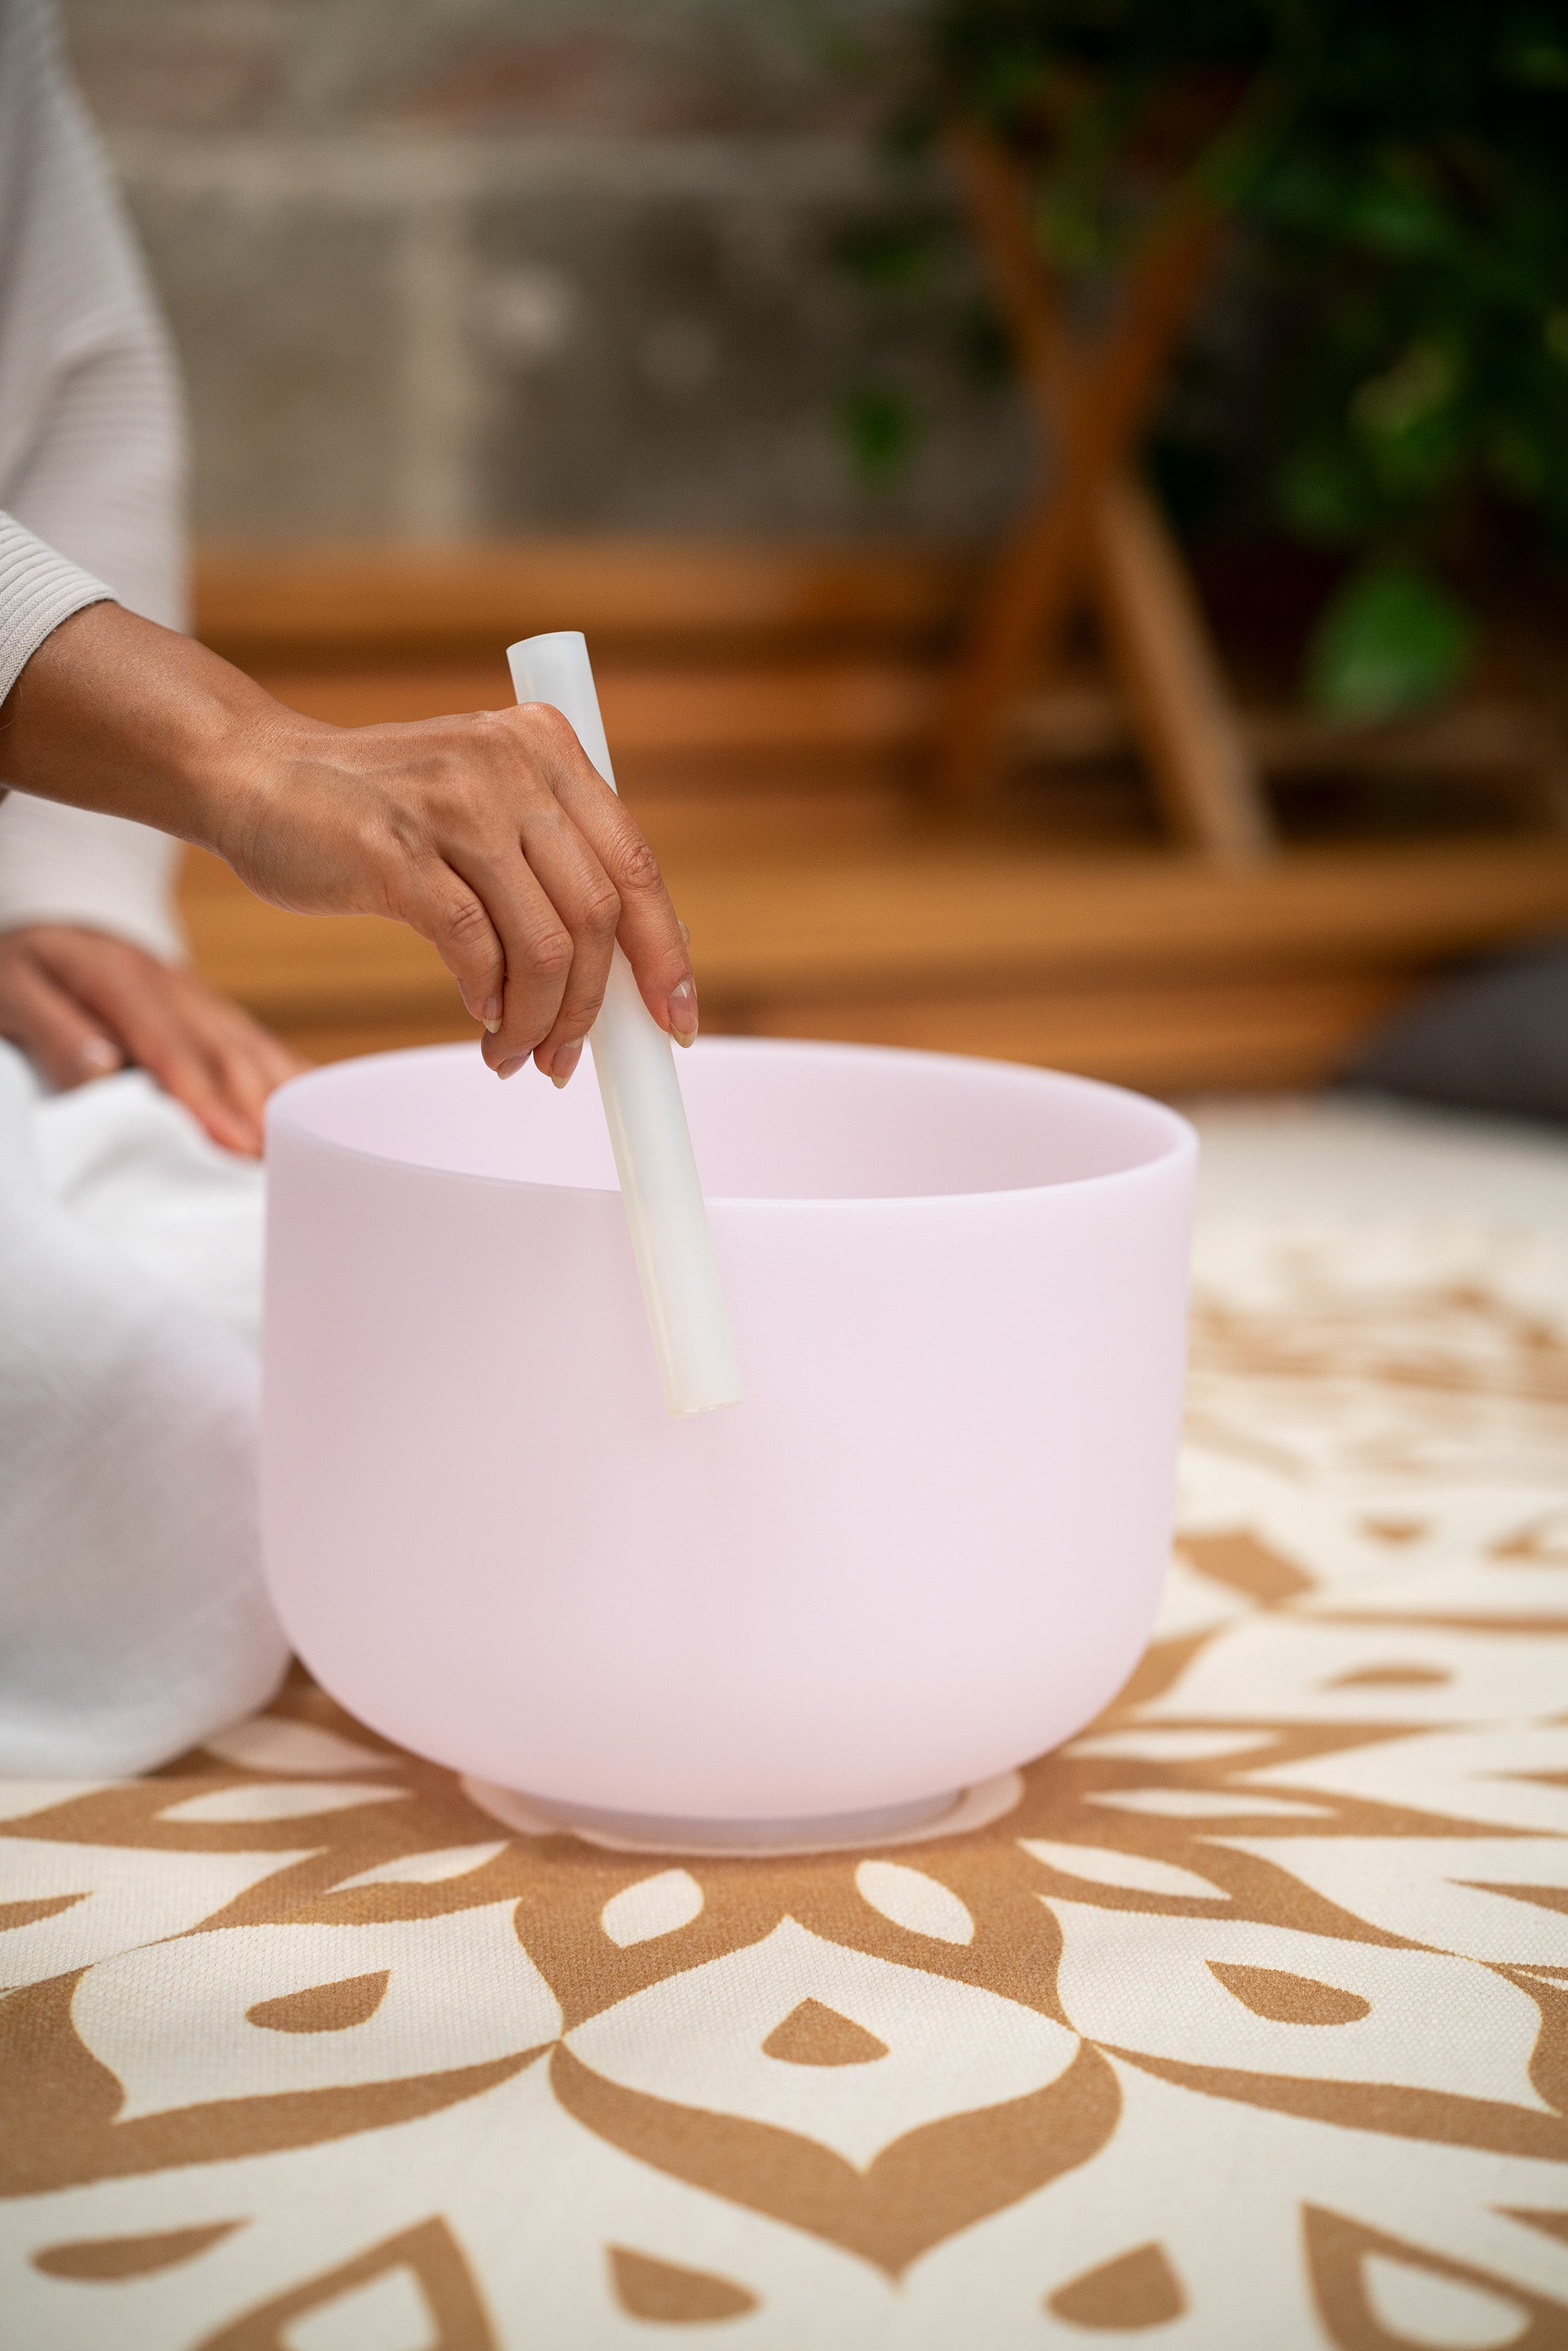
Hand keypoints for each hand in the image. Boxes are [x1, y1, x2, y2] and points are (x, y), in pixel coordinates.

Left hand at [0, 923, 305, 1155]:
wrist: (59, 926)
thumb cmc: (28, 969)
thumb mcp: (13, 988)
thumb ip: (53, 1029)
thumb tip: (103, 1071)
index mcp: (124, 983)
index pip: (173, 1051)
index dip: (208, 1100)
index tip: (238, 1145)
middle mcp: (178, 991)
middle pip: (229, 1057)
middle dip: (261, 1114)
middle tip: (290, 1170)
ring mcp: (206, 1003)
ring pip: (257, 1052)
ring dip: (288, 1104)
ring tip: (313, 1156)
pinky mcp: (220, 1016)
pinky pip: (266, 1048)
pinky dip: (297, 1082)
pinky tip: (326, 1116)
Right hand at [225, 698, 698, 1087]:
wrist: (255, 774)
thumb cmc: (376, 808)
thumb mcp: (482, 803)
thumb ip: (551, 858)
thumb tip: (631, 963)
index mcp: (547, 748)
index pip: (636, 864)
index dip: (664, 953)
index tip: (672, 1022)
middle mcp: (510, 765)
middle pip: (598, 914)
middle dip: (594, 1007)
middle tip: (567, 1059)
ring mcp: (453, 804)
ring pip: (543, 943)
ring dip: (539, 1020)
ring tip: (516, 1056)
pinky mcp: (394, 851)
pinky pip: (473, 946)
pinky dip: (487, 997)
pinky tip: (480, 1016)